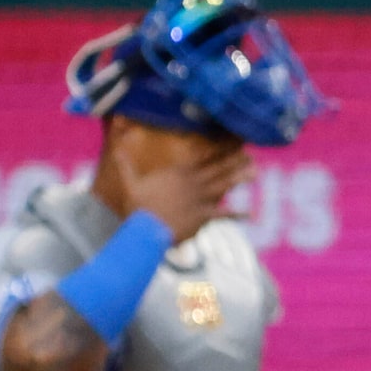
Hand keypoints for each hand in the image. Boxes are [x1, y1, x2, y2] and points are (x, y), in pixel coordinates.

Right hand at [114, 139, 253, 243]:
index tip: (233, 140)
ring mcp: (201, 199)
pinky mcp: (204, 216)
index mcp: (179, 173)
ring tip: (255, 171)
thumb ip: (126, 163)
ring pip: (225, 185)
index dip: (220, 147)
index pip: (203, 155)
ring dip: (240, 178)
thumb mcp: (130, 182)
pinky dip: (239, 215)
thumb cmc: (138, 207)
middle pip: (218, 168)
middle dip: (235, 159)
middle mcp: (193, 183)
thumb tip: (116, 146)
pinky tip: (252, 214)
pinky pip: (225, 215)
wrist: (145, 230)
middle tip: (249, 153)